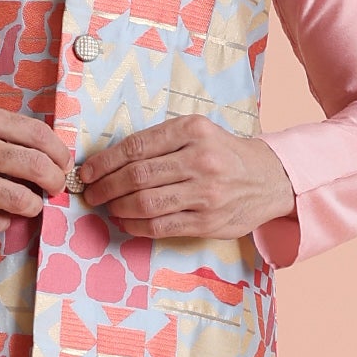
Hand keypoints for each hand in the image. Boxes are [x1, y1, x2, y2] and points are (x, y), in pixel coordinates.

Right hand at [0, 107, 69, 236]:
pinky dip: (4, 223)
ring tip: (29, 204)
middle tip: (54, 187)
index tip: (62, 164)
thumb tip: (46, 154)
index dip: (59, 153)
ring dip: (33, 205)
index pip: (39, 135)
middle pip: (37, 168)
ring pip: (20, 201)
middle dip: (55, 181)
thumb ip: (3, 130)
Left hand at [74, 117, 295, 240]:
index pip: (136, 147)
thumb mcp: (198, 133)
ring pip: (146, 203)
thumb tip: (110, 161)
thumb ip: (160, 142)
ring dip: (117, 207)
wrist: (268, 179)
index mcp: (193, 130)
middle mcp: (201, 160)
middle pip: (137, 176)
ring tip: (108, 206)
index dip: (104, 162)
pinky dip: (135, 225)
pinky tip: (125, 221)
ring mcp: (206, 193)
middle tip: (92, 193)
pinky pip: (160, 226)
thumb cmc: (224, 154)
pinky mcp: (208, 222)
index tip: (87, 172)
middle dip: (105, 187)